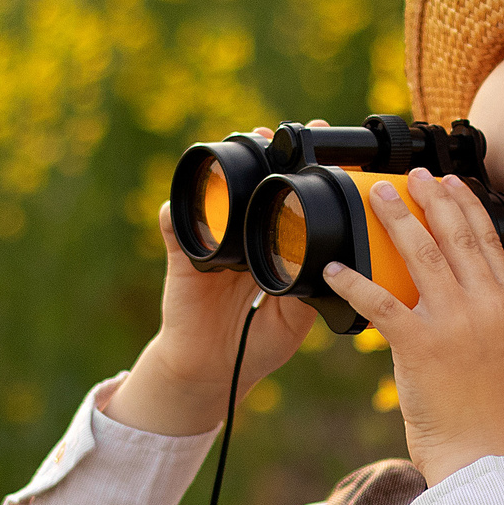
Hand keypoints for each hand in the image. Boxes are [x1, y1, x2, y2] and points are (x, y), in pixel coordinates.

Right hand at [105, 130, 319, 436]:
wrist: (212, 373)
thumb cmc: (254, 346)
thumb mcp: (295, 319)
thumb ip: (308, 287)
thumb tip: (329, 259)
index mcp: (272, 250)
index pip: (287, 205)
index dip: (301, 176)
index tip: (321, 144)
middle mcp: (243, 240)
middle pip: (252, 188)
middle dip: (265, 155)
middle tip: (277, 132)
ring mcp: (213, 245)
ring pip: (218, 199)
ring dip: (227, 172)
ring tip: (244, 146)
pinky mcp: (184, 260)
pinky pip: (176, 230)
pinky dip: (174, 216)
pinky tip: (179, 205)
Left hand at [325, 171, 503, 483]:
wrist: (484, 456)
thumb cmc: (488, 413)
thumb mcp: (500, 353)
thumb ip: (482, 317)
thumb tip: (450, 293)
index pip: (486, 241)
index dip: (466, 206)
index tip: (451, 181)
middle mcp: (486, 306)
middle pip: (455, 236)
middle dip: (431, 198)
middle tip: (411, 175)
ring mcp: (454, 324)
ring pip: (421, 255)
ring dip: (396, 220)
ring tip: (376, 196)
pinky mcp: (420, 346)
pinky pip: (380, 303)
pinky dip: (354, 282)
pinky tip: (334, 268)